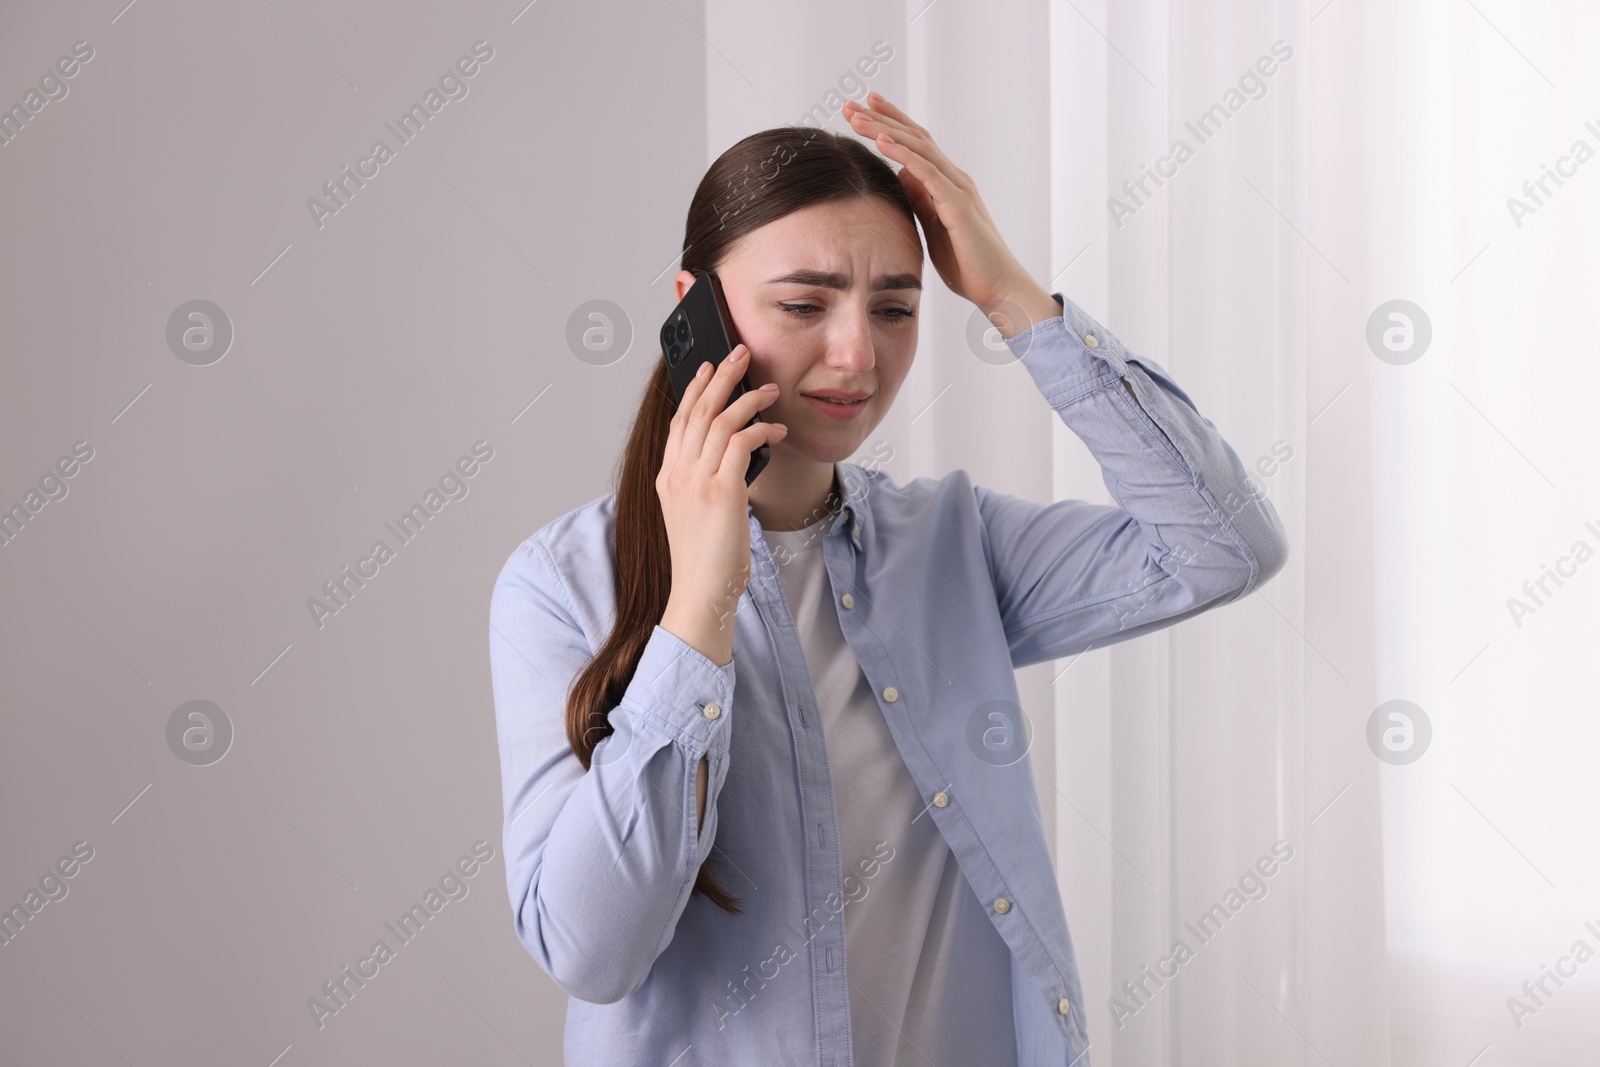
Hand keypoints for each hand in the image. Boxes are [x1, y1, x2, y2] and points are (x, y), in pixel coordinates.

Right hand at [656, 345, 786, 664]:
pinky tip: (777, 430)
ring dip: (748, 398)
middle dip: (720, 376)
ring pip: (720, 420)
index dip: (693, 389)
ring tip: (770, 387)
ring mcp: (696, 481)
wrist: (701, 593)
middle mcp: (677, 474)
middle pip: (698, 410)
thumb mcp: (696, 514)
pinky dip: (761, 430)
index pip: (679, 420)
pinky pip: (742, 443)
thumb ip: (706, 483)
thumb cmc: (705, 561)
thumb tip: (734, 459)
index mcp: (668, 477)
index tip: (707, 368)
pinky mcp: (721, 491)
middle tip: (739, 352)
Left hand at [843, 91, 1059, 336]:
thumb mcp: (935, 229)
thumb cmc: (968, 264)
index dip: (890, 123)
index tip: (862, 109)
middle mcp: (954, 179)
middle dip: (882, 118)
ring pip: (919, 149)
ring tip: (858, 117)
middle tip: (851, 104)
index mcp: (947, 184)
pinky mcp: (959, 207)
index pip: (916, 144)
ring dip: (886, 130)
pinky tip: (883, 142)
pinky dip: (904, 155)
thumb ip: (922, 201)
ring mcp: (958, 190)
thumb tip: (903, 176)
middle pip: (915, 138)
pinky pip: (929, 174)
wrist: (999, 288)